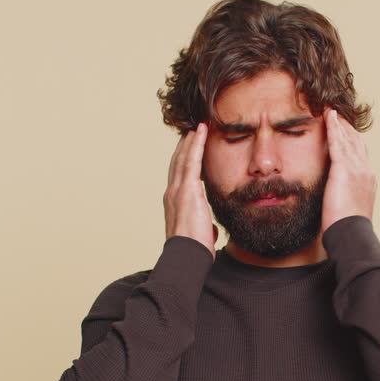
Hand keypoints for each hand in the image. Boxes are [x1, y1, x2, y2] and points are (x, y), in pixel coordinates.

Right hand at [163, 122, 218, 257]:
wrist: (187, 255)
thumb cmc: (193, 249)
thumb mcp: (198, 233)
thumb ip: (201, 225)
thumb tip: (207, 228)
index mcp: (174, 202)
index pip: (178, 176)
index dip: (182, 160)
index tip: (188, 149)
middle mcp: (172, 192)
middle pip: (177, 162)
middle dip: (184, 146)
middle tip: (191, 131)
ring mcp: (178, 189)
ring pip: (184, 157)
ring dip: (191, 140)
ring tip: (197, 126)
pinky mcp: (187, 189)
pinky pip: (192, 160)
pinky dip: (196, 144)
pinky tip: (200, 132)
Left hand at [320, 107, 375, 234]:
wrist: (351, 234)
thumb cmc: (348, 228)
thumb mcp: (350, 208)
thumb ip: (347, 195)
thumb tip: (339, 196)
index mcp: (368, 179)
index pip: (360, 153)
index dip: (352, 139)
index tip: (345, 129)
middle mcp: (366, 170)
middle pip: (356, 141)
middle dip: (347, 127)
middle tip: (337, 113)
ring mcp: (356, 168)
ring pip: (347, 138)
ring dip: (339, 122)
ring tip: (331, 109)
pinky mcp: (344, 169)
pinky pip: (337, 143)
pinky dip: (333, 127)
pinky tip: (328, 116)